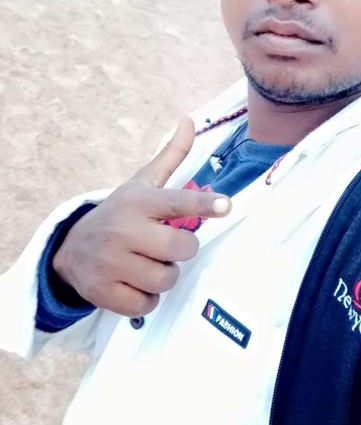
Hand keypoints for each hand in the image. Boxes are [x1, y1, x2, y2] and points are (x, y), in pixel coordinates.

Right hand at [52, 117, 230, 316]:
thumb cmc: (121, 212)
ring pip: (165, 279)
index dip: (204, 204)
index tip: (226, 205)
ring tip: (149, 262)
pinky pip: (147, 304)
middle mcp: (123, 230)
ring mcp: (110, 262)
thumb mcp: (143, 182)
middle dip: (182, 249)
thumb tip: (189, 120)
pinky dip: (147, 298)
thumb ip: (172, 155)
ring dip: (164, 275)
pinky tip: (134, 281)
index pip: (177, 202)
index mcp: (138, 201)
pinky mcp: (102, 292)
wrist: (71, 248)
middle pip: (180, 248)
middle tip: (168, 243)